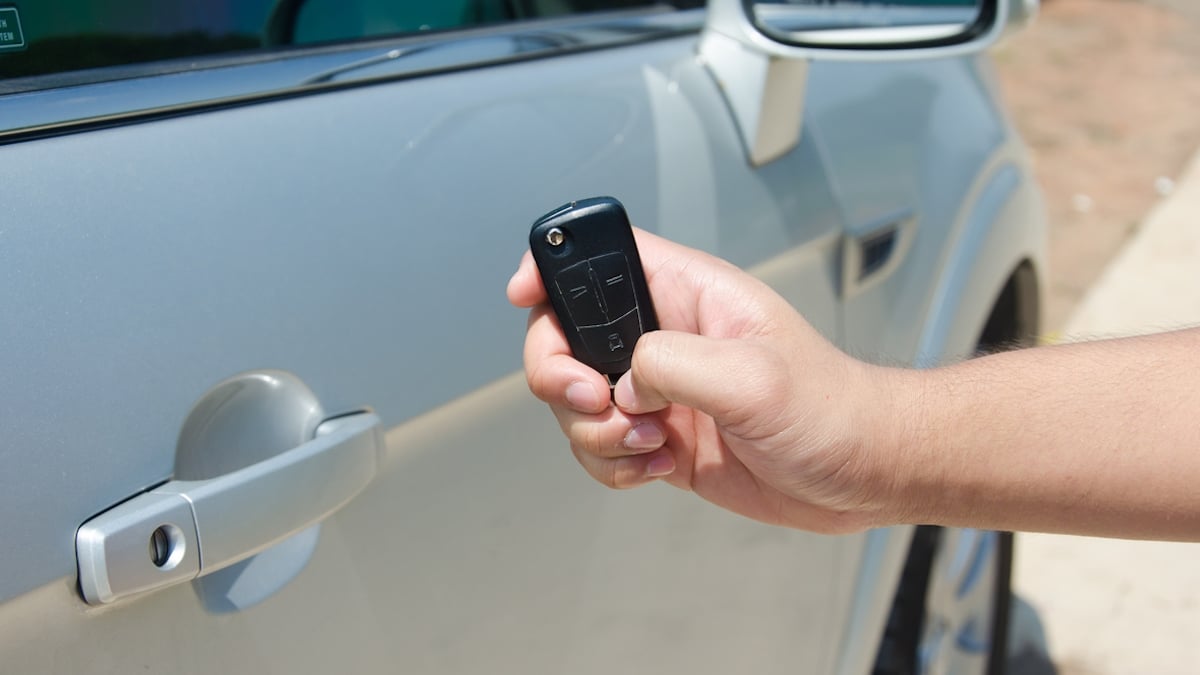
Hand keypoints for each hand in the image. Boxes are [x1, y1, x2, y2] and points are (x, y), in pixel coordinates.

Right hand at [508, 229, 902, 532]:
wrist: (861, 474)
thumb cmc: (833, 410)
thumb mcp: (752, 376)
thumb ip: (671, 363)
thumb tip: (623, 383)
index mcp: (687, 293)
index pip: (601, 255)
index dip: (551, 265)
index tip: (523, 295)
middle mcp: (665, 336)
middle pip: (563, 334)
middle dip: (559, 375)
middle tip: (597, 400)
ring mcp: (659, 389)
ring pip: (575, 402)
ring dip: (593, 432)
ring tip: (651, 442)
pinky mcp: (660, 436)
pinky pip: (600, 447)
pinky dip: (612, 465)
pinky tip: (658, 467)